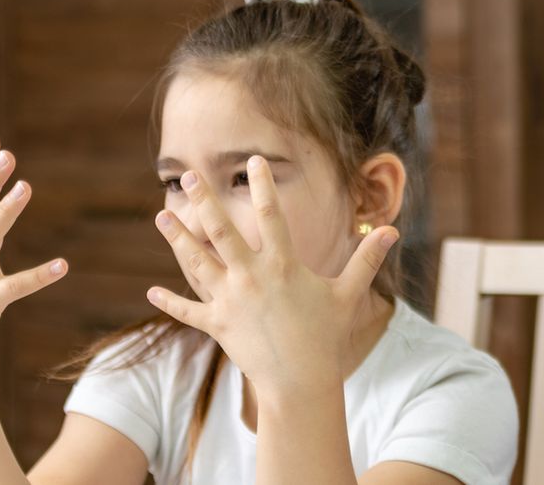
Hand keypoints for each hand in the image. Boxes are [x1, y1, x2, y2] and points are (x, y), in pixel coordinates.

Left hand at [146, 155, 397, 395]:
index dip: (262, 186)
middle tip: (189, 175)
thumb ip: (366, 259)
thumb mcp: (348, 294)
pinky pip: (188, 311)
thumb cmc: (327, 335)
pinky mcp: (217, 325)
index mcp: (283, 266)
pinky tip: (151, 293)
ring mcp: (230, 301)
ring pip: (197, 263)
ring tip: (162, 215)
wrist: (300, 382)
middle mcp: (252, 278)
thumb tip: (392, 230)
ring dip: (177, 238)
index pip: (270, 216)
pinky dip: (170, 303)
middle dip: (204, 201)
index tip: (254, 161)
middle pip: (222, 231)